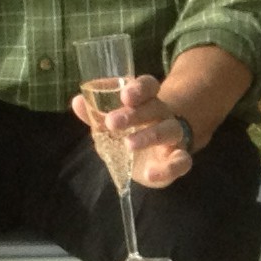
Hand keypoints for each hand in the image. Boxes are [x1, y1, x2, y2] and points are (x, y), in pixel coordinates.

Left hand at [69, 73, 196, 188]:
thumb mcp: (109, 125)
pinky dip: (169, 168)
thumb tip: (78, 102)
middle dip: (135, 114)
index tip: (125, 96)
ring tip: (128, 145)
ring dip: (150, 136)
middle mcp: (162, 115)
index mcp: (146, 101)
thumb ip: (95, 115)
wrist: (151, 158)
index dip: (140, 88)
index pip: (149, 86)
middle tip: (112, 122)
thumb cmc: (127, 134)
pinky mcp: (177, 160)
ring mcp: (173, 137)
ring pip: (170, 130)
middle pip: (156, 107)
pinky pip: (182, 162)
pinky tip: (150, 174)